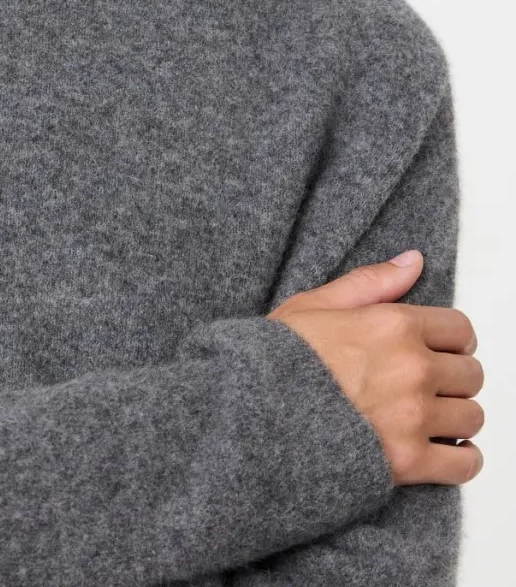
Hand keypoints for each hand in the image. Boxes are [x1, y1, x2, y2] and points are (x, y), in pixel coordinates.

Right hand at [267, 251, 483, 486]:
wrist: (251, 414)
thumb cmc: (275, 360)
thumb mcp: (314, 304)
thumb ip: (371, 282)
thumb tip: (414, 260)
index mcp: (393, 325)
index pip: (460, 329)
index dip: (450, 339)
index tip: (438, 350)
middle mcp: (412, 368)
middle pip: (471, 374)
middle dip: (454, 378)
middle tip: (429, 385)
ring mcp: (413, 417)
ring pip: (472, 417)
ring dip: (456, 418)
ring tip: (430, 418)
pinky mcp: (409, 462)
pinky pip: (465, 463)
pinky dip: (461, 459)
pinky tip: (440, 451)